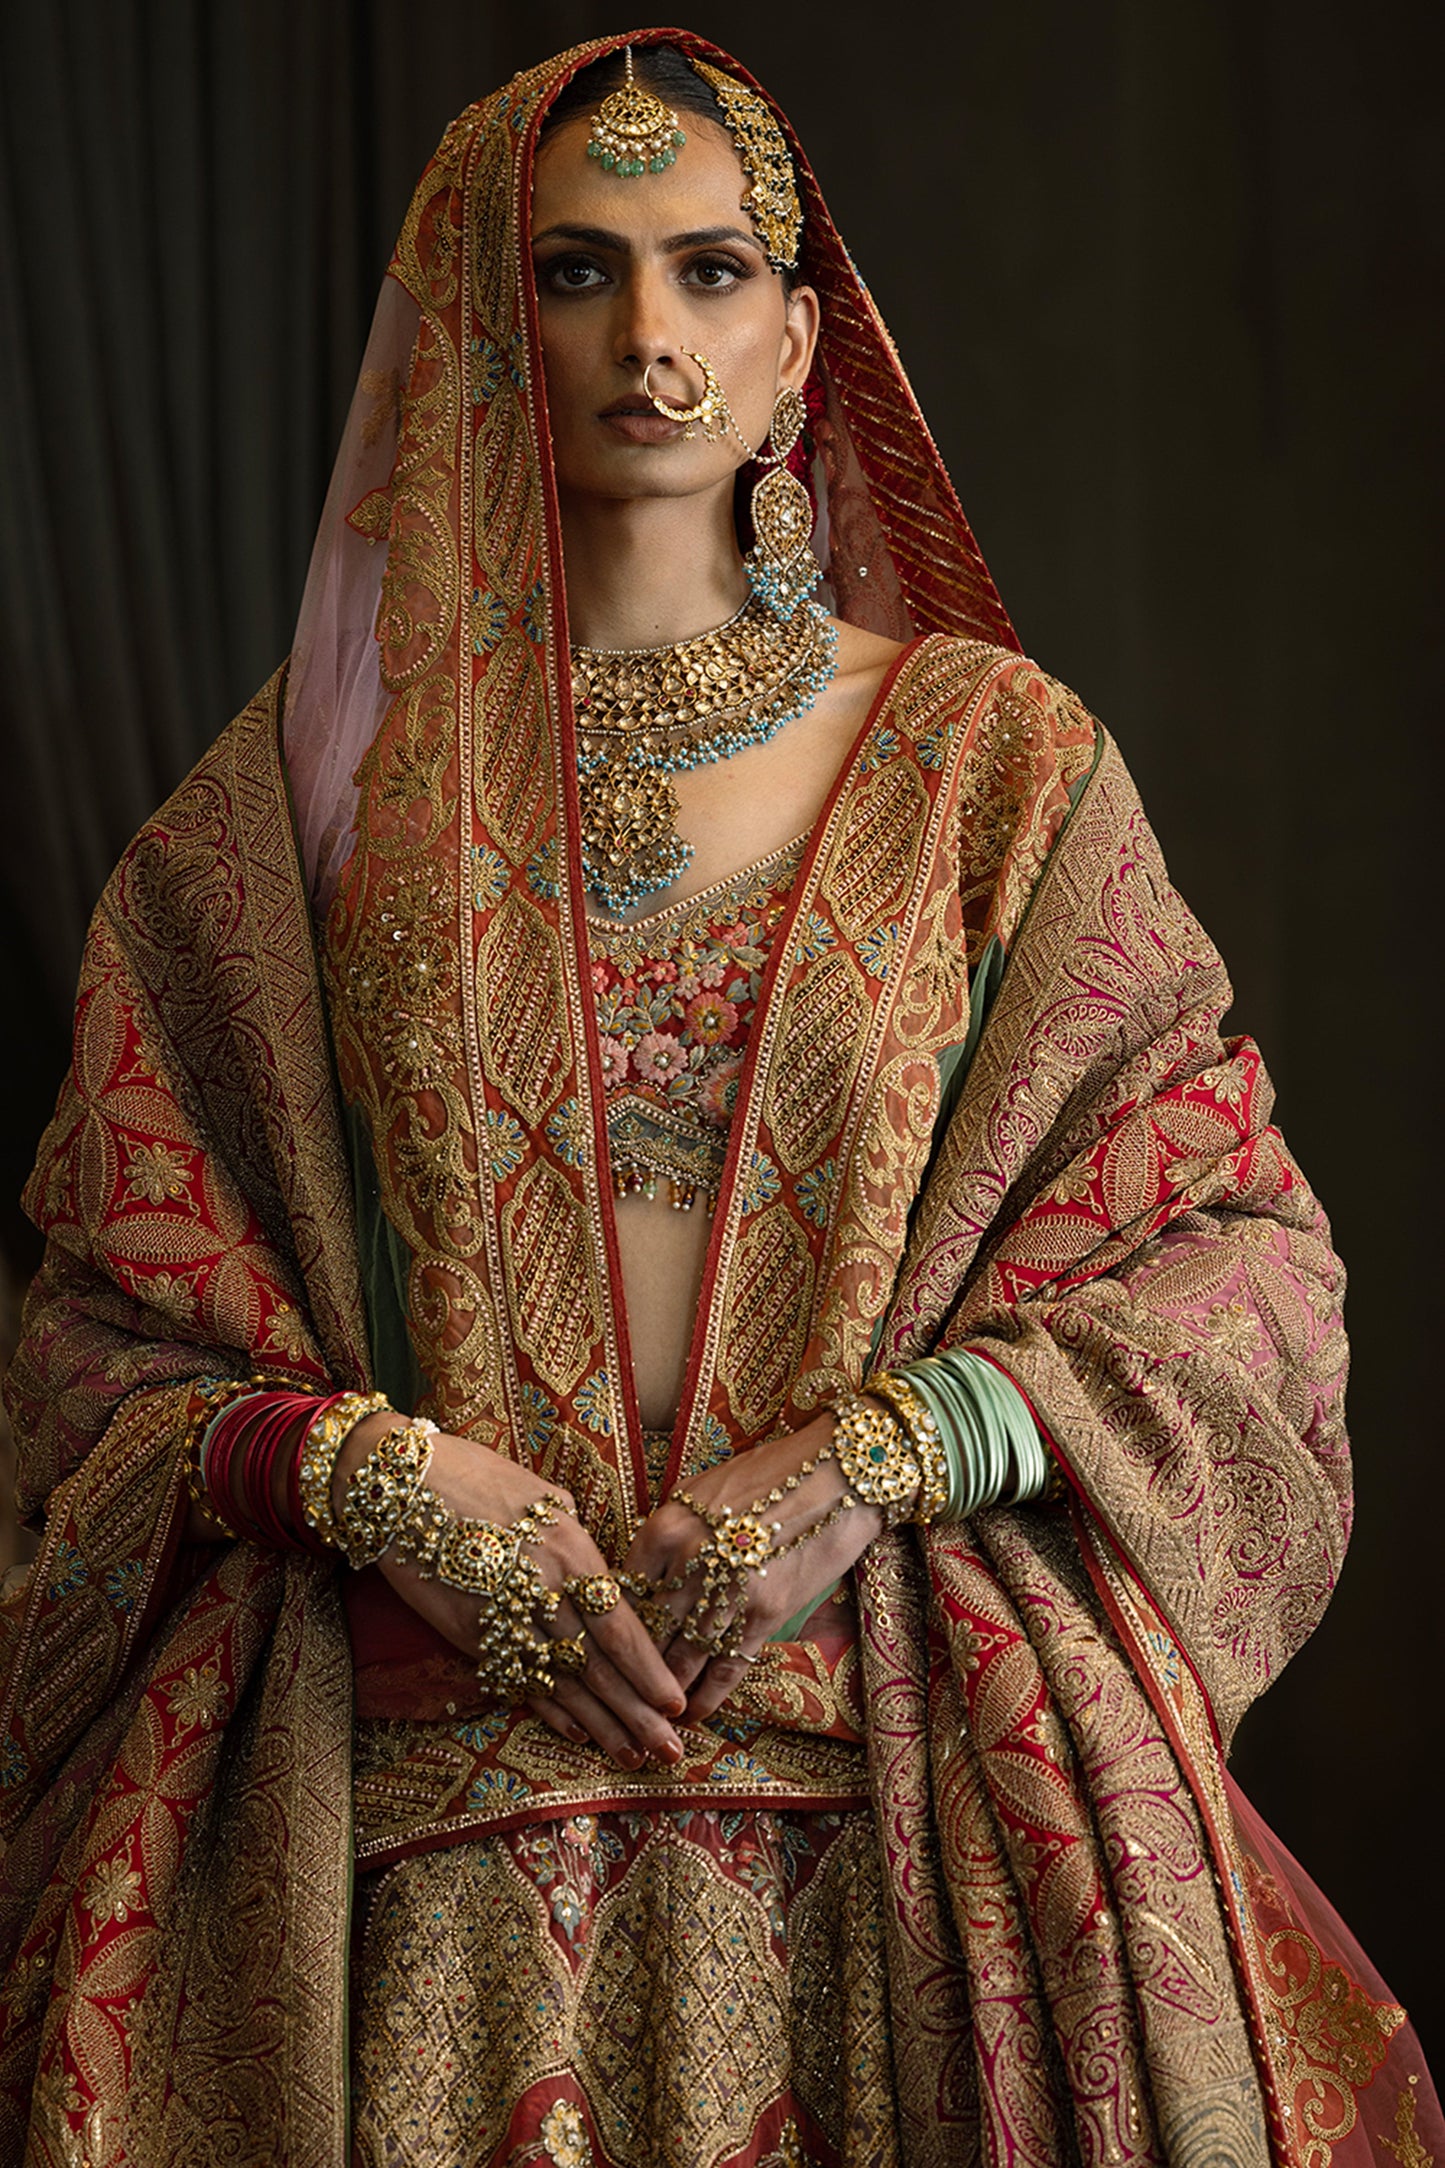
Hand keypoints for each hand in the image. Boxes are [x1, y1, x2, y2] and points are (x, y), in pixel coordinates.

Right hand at [333, 1415, 687, 1769]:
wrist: (401, 1484)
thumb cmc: (474, 1476)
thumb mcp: (539, 1495)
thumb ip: (572, 1530)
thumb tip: (590, 1558)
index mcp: (572, 1550)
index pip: (621, 1625)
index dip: (649, 1670)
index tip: (676, 1702)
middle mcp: (546, 1589)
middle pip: (600, 1665)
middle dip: (638, 1712)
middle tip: (670, 1751)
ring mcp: (507, 1616)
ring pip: (563, 1681)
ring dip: (600, 1723)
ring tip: (633, 1755)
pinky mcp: (471, 1633)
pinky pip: (519, 1679)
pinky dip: (549, 1709)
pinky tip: (577, 1734)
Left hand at [621, 1414, 884, 1724]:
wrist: (838, 1474)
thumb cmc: (770, 1475)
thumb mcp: (703, 1493)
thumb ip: (671, 1535)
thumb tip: (646, 1578)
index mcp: (664, 1528)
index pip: (624, 1593)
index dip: (617, 1626)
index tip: (614, 1647)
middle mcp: (688, 1564)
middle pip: (647, 1632)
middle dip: (635, 1668)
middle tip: (624, 1693)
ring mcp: (726, 1593)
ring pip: (681, 1659)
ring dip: (665, 1692)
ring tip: (653, 1716)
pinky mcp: (765, 1615)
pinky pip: (724, 1668)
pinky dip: (705, 1698)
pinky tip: (692, 1714)